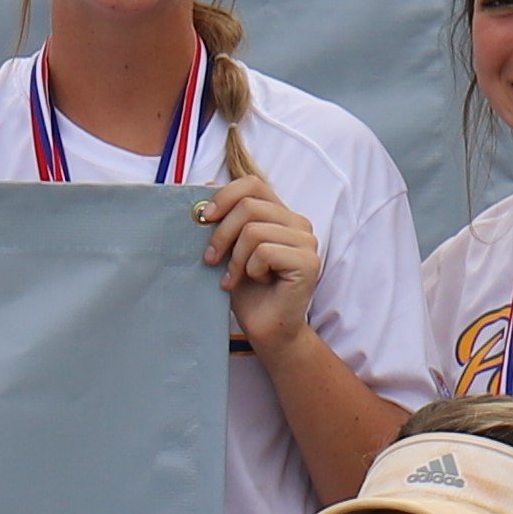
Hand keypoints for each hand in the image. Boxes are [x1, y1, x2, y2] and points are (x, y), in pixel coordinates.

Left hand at [195, 171, 324, 355]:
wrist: (266, 329)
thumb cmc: (247, 291)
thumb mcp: (229, 249)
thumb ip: (224, 220)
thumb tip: (204, 185)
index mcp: (280, 214)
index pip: (253, 184)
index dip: (224, 196)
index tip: (203, 218)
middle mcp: (298, 223)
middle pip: (249, 206)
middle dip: (221, 233)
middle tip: (210, 259)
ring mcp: (307, 241)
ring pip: (254, 230)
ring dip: (235, 258)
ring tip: (235, 277)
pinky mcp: (308, 261)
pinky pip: (265, 251)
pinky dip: (250, 269)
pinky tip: (256, 282)